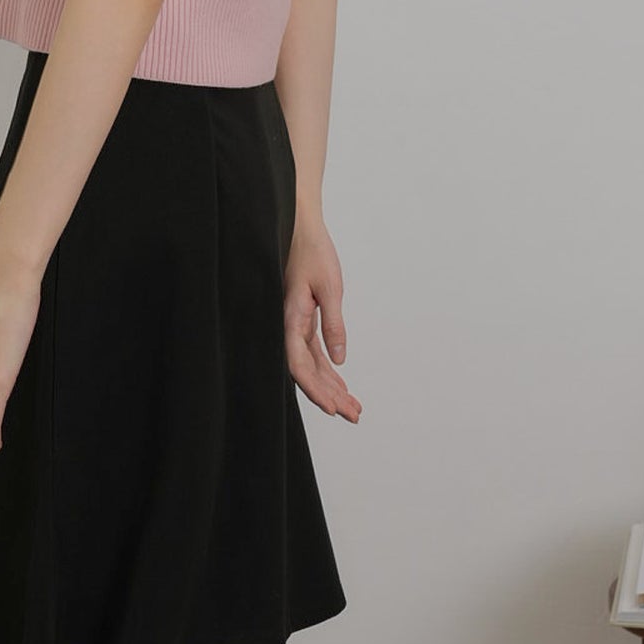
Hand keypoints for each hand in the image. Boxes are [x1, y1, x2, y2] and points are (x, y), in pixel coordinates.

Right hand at [284, 220, 360, 422]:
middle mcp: (288, 325)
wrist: (301, 227)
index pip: (298, 364)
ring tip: (353, 407)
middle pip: (306, 371)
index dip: (314, 389)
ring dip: (330, 386)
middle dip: (329, 396)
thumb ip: (333, 324)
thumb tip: (340, 360)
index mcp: (290, 318)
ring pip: (311, 364)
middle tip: (354, 415)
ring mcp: (294, 324)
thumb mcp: (329, 287)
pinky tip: (341, 383)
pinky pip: (312, 352)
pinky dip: (327, 369)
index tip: (333, 408)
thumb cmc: (313, 252)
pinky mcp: (302, 319)